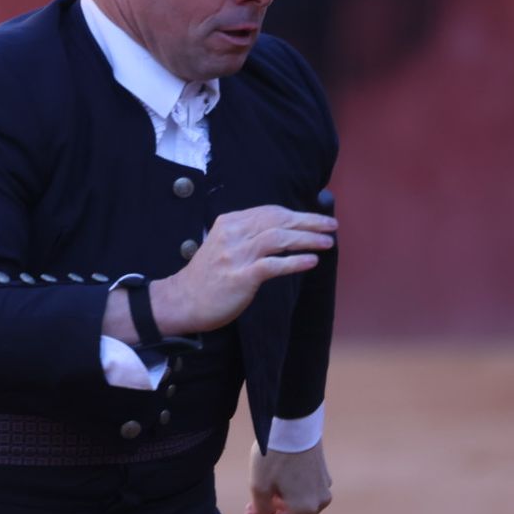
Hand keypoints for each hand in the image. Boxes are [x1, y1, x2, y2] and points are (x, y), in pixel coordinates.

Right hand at [148, 205, 336, 334]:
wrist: (182, 301)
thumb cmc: (207, 277)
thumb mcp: (223, 245)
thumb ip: (246, 235)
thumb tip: (282, 232)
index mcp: (229, 223)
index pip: (270, 212)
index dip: (297, 214)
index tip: (316, 219)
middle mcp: (232, 235)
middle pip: (278, 221)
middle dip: (309, 222)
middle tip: (331, 226)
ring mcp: (236, 256)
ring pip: (279, 239)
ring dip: (307, 239)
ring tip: (327, 242)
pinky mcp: (240, 277)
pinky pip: (273, 265)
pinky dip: (295, 262)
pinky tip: (311, 262)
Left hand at [245, 440, 331, 513]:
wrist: (294, 427)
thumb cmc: (274, 458)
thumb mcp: (259, 486)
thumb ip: (262, 508)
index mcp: (305, 509)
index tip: (250, 513)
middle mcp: (320, 502)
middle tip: (254, 507)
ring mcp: (325, 487)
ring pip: (303, 507)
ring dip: (283, 506)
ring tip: (265, 495)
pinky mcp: (324, 474)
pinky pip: (308, 493)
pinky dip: (293, 495)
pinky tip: (279, 483)